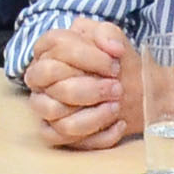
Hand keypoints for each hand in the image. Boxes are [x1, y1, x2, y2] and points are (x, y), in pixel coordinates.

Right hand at [22, 20, 129, 149]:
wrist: (134, 88)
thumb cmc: (115, 62)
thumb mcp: (113, 37)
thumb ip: (108, 33)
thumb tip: (111, 48)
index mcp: (48, 50)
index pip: (58, 50)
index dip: (88, 57)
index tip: (114, 63)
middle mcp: (40, 79)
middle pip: (55, 86)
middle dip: (91, 90)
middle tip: (117, 88)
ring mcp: (45, 107)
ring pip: (58, 118)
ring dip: (93, 116)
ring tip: (116, 106)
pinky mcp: (55, 132)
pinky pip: (64, 140)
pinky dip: (96, 136)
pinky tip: (118, 124)